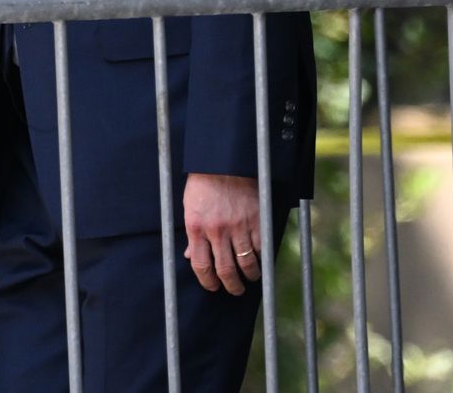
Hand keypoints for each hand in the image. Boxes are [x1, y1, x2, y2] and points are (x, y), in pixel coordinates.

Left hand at [183, 173, 259, 295]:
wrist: (225, 161)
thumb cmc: (204, 184)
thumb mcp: (190, 208)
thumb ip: (192, 234)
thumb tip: (190, 257)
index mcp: (196, 228)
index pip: (201, 266)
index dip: (208, 282)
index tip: (213, 287)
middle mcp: (217, 231)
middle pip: (225, 270)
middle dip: (231, 286)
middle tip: (235, 290)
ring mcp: (238, 226)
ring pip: (246, 264)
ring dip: (250, 276)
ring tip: (251, 279)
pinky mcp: (256, 220)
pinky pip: (261, 248)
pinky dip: (262, 258)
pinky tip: (260, 261)